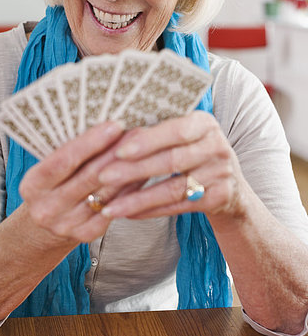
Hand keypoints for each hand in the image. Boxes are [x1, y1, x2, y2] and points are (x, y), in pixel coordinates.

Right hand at [19, 121, 145, 244]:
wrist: (44, 225)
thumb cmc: (51, 184)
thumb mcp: (47, 168)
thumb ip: (68, 150)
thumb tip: (105, 123)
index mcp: (33, 185)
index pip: (63, 161)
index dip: (90, 143)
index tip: (114, 125)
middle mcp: (47, 208)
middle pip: (88, 176)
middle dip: (116, 152)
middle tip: (138, 132)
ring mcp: (66, 225)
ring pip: (105, 193)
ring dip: (128, 169)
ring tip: (146, 149)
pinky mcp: (86, 234)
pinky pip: (114, 209)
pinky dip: (130, 190)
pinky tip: (143, 173)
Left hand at [97, 111, 247, 220]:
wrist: (230, 184)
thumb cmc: (192, 152)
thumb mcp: (183, 136)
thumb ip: (156, 131)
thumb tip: (111, 131)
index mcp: (204, 122)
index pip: (175, 130)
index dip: (147, 141)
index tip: (119, 150)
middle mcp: (217, 146)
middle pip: (171, 160)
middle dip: (134, 170)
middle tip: (104, 177)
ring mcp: (221, 173)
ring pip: (173, 188)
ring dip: (138, 198)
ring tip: (111, 206)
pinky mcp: (220, 198)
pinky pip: (178, 206)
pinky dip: (151, 210)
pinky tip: (128, 213)